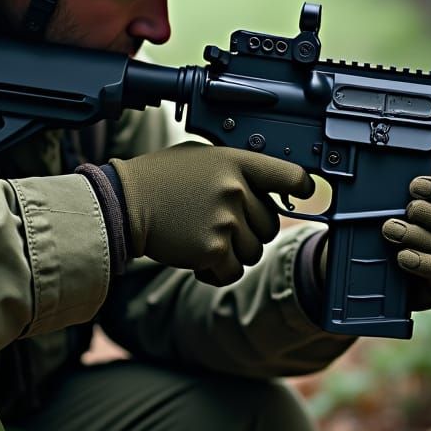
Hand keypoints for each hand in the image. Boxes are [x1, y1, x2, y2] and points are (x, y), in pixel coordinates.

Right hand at [109, 143, 313, 286]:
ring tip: (203, 238)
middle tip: (219, 224)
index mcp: (235, 162)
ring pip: (254, 252)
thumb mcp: (201, 157)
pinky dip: (217, 272)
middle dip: (249, 231)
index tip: (304, 193)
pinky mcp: (213, 250)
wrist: (126, 203)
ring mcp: (225, 220)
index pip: (288, 175)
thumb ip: (234, 169)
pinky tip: (197, 259)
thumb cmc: (161, 179)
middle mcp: (235, 190)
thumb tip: (266, 186)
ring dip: (233, 253)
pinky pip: (233, 272)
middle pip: (270, 224)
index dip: (302, 187)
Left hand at [381, 156, 430, 309]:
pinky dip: (421, 262)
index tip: (417, 185)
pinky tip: (403, 256)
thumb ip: (424, 182)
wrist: (392, 271)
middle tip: (406, 208)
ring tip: (392, 230)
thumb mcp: (410, 201)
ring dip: (415, 235)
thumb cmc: (404, 230)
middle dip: (428, 211)